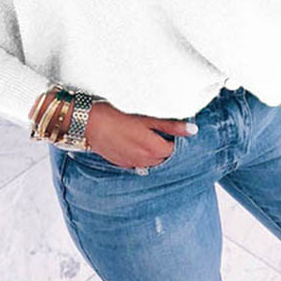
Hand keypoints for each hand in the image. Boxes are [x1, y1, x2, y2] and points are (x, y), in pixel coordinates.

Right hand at [84, 100, 198, 168]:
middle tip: (164, 132)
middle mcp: (144, 161)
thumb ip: (171, 126)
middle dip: (166, 147)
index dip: (176, 140)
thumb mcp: (147, 118)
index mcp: (154, 149)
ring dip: (154, 153)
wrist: (88, 123)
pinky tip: (136, 142)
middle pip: (164, 158)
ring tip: (150, 136)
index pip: (174, 150)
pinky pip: (137, 163)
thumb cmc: (117, 116)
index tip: (175, 130)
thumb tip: (192, 130)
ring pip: (151, 163)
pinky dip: (141, 155)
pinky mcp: (121, 163)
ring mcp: (132, 164)